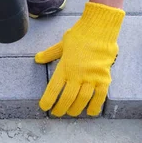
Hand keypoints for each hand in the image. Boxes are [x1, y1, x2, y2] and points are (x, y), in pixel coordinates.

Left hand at [34, 2, 124, 116]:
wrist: (100, 29)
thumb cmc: (80, 35)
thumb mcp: (62, 44)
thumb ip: (50, 54)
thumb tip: (37, 59)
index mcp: (65, 66)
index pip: (54, 88)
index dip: (48, 100)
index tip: (44, 108)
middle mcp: (78, 74)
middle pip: (67, 98)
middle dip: (61, 108)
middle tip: (57, 113)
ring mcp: (92, 77)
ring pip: (83, 100)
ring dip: (75, 109)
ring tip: (71, 113)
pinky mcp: (104, 78)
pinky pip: (100, 96)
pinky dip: (95, 106)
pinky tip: (90, 112)